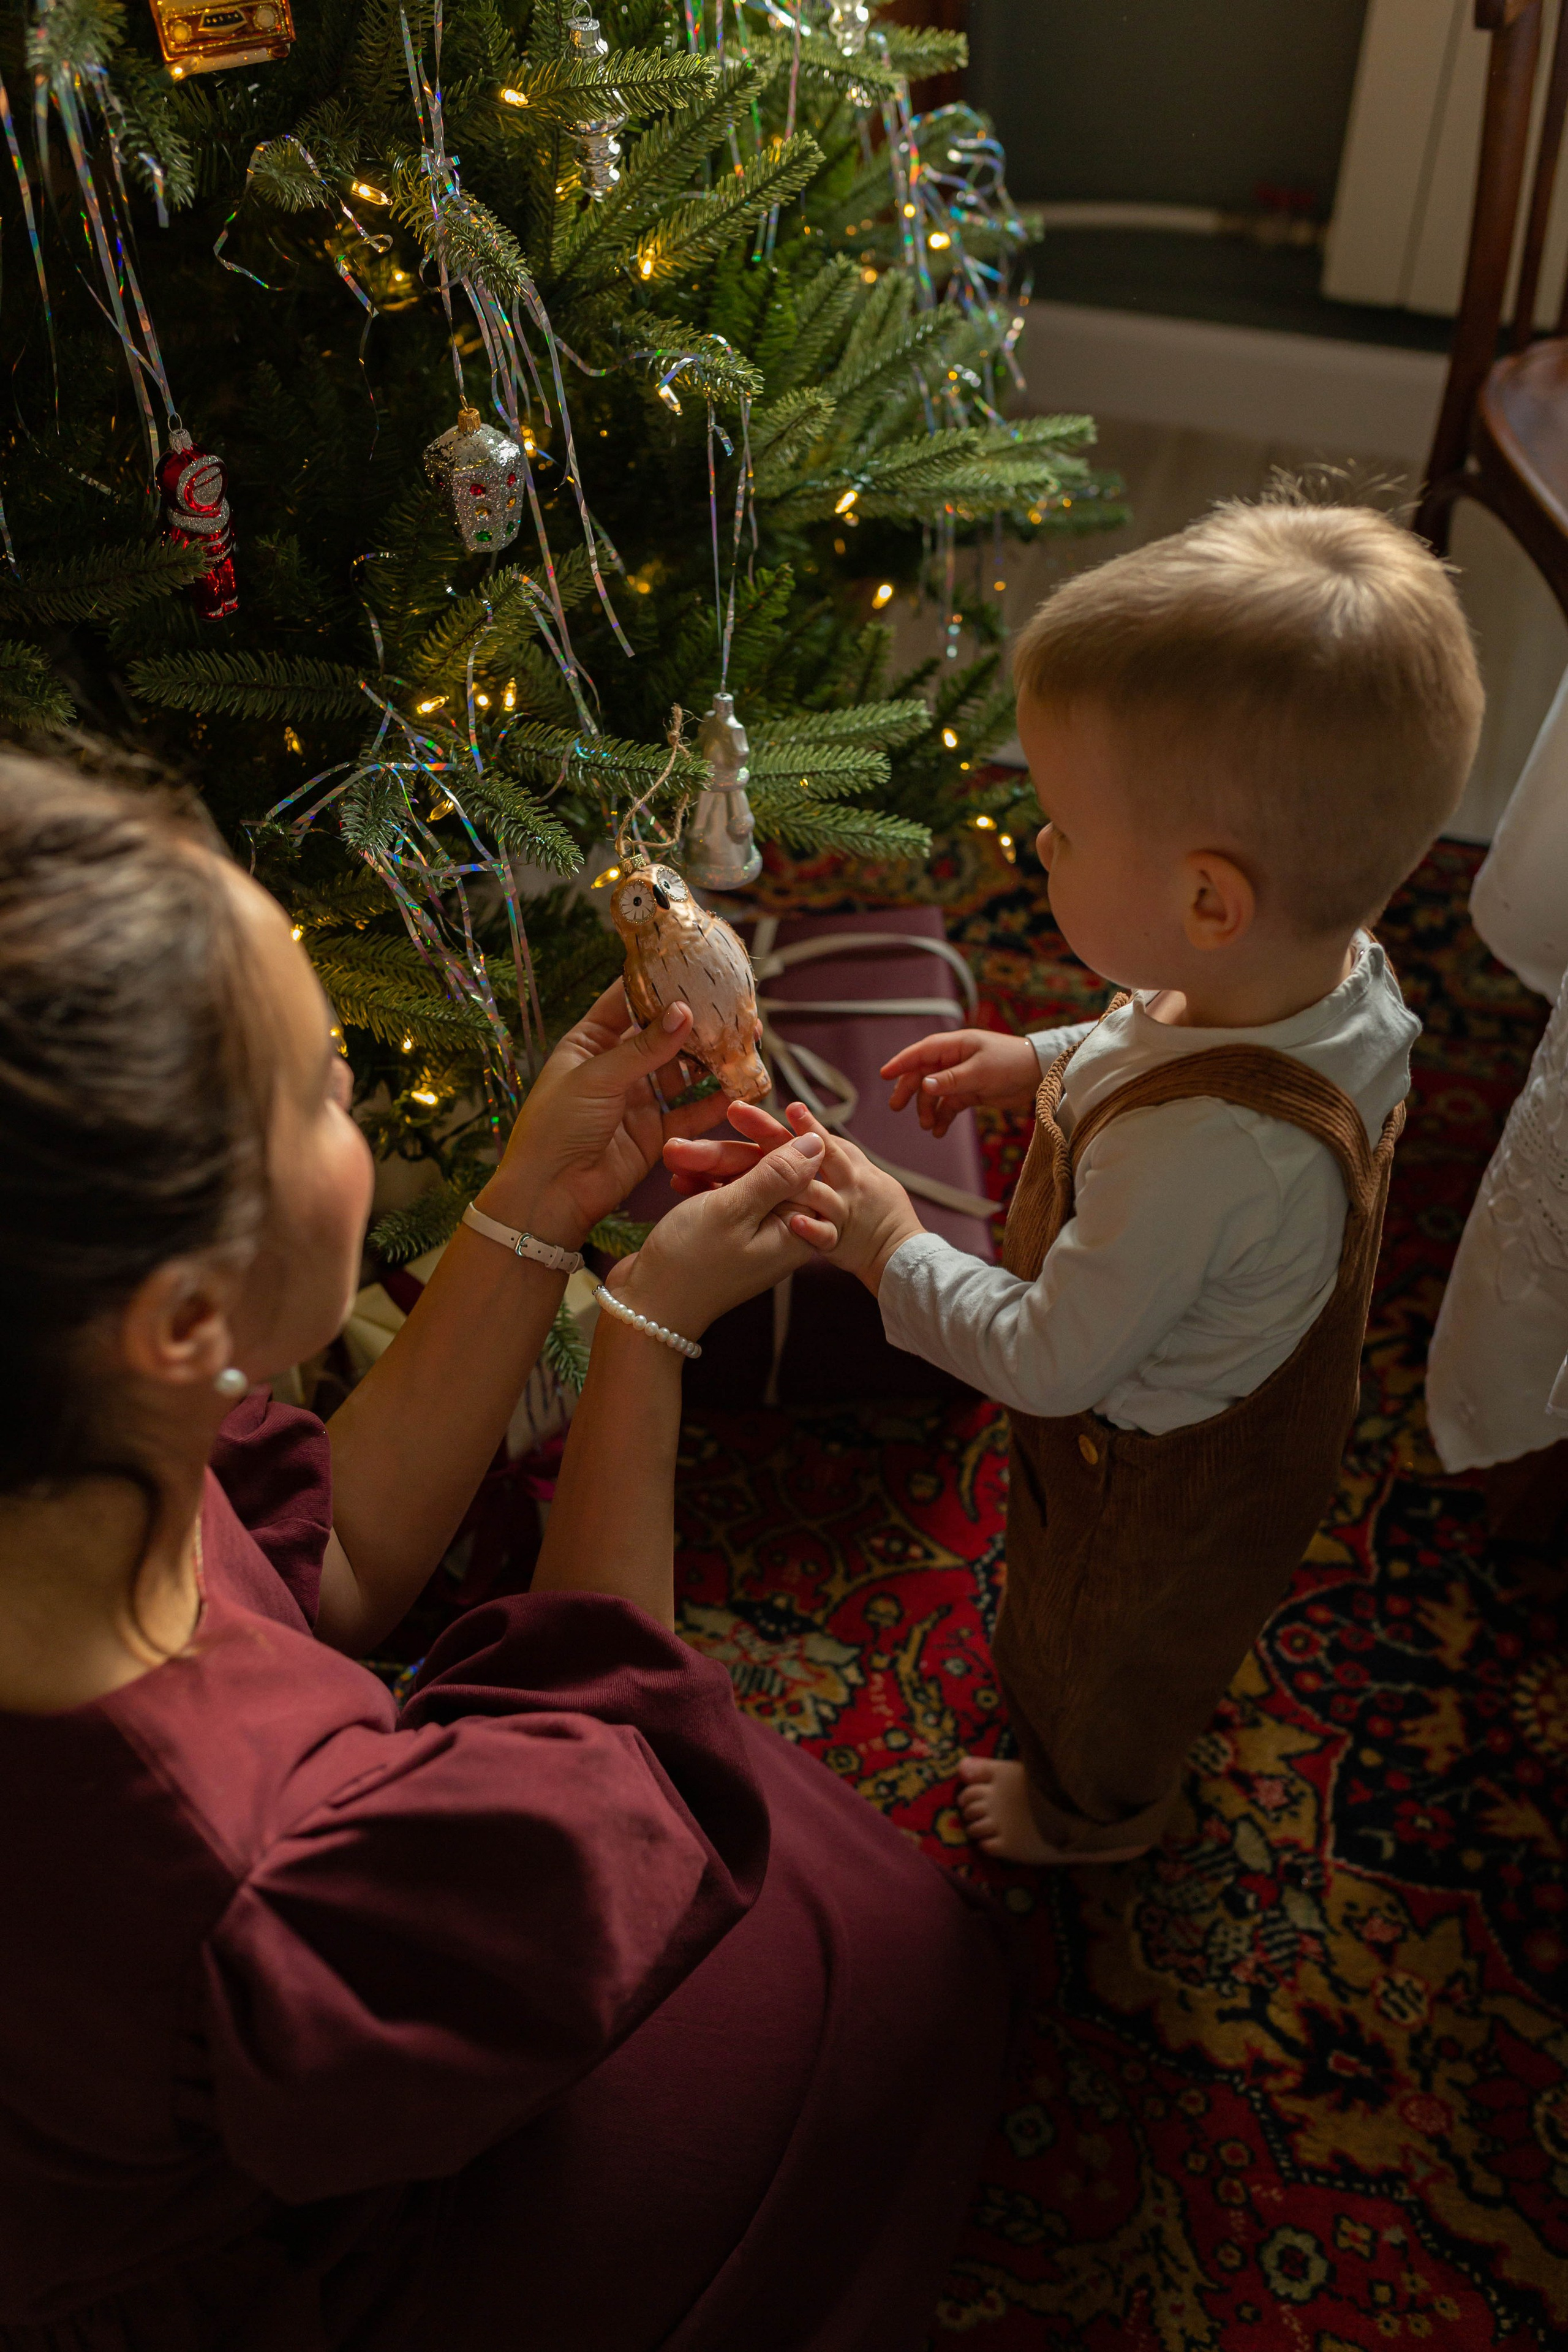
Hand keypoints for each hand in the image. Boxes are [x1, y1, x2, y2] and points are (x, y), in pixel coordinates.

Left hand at [479, 979, 728, 1248]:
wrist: (549, 1194)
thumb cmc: (556, 1127)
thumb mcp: (597, 1077)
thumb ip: (644, 1047)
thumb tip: (684, 1011)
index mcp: (590, 1042)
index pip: (628, 1001)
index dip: (659, 984)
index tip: (694, 967)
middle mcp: (616, 1067)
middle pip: (663, 1035)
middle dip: (698, 1023)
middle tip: (734, 1009)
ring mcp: (637, 1100)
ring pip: (682, 1072)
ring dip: (712, 1059)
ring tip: (746, 1040)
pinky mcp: (655, 1133)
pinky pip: (691, 1112)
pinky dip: (714, 1101)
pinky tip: (740, 1085)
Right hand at [665, 1099, 922, 1294]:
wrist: (647, 1309)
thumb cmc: (690, 1264)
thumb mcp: (733, 1210)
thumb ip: (777, 1175)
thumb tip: (817, 1141)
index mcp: (797, 1231)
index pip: (799, 1168)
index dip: (769, 1136)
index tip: (741, 1113)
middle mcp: (782, 1232)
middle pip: (766, 1171)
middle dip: (724, 1155)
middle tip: (682, 1148)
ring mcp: (756, 1234)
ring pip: (741, 1180)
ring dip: (706, 1166)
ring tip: (672, 1158)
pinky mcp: (730, 1235)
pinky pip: (724, 1197)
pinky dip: (702, 1186)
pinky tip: (678, 1179)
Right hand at [880, 1027, 1040, 1136]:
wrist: (1040, 1075)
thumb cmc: (1011, 1063)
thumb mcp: (980, 1071)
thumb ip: (951, 1080)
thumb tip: (925, 1085)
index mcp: (955, 1046)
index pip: (921, 1052)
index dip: (902, 1063)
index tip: (884, 1074)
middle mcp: (955, 1059)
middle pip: (923, 1074)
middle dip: (909, 1091)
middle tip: (896, 1107)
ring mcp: (962, 1077)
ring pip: (935, 1093)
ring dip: (928, 1109)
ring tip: (928, 1126)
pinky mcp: (971, 1092)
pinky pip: (949, 1105)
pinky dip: (943, 1117)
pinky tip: (939, 1131)